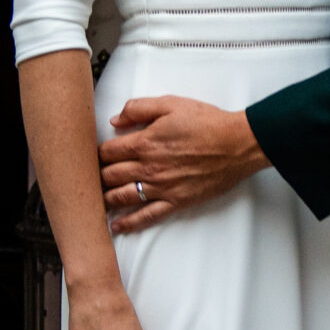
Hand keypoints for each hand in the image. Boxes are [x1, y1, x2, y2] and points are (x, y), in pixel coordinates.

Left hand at [101, 96, 267, 231]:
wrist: (237, 144)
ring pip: (121, 198)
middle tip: (93, 177)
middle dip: (97, 176)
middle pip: (109, 176)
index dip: (97, 153)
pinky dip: (129, 223)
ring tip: (98, 199)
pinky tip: (117, 226)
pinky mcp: (175, 201)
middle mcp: (148, 168)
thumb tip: (115, 120)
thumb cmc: (207, 122)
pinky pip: (146, 216)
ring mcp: (161, 187)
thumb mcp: (170, 103)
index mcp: (144, 143)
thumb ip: (139, 108)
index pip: (106, 152)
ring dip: (106, 199)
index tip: (95, 155)